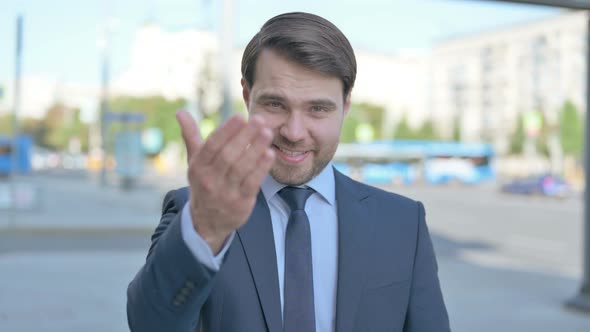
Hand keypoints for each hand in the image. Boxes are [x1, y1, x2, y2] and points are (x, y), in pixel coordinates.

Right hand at [176, 111, 274, 253]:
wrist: (206, 222)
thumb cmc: (204, 183)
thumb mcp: (195, 161)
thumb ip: (191, 136)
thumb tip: (180, 111)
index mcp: (198, 167)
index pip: (211, 146)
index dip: (226, 131)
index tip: (240, 117)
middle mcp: (209, 180)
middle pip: (228, 156)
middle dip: (245, 136)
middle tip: (260, 120)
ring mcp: (225, 193)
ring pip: (241, 168)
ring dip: (256, 149)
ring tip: (268, 133)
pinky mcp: (240, 203)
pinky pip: (252, 183)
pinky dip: (261, 168)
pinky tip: (270, 154)